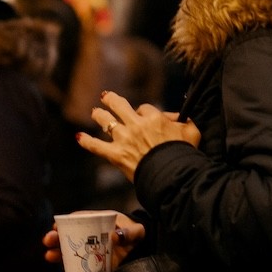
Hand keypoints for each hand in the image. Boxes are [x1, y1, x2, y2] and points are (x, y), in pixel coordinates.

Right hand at [43, 211, 144, 271]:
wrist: (144, 252)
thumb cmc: (138, 236)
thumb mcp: (137, 231)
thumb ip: (130, 232)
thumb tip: (114, 236)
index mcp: (99, 223)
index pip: (79, 220)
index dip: (66, 222)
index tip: (56, 226)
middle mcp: (91, 238)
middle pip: (70, 237)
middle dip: (56, 238)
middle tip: (48, 241)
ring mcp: (91, 253)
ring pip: (70, 254)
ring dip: (58, 255)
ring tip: (49, 256)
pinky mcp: (93, 268)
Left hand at [76, 90, 200, 181]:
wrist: (172, 174)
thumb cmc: (183, 154)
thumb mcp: (192, 133)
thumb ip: (186, 121)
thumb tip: (181, 118)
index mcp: (154, 117)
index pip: (144, 108)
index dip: (143, 112)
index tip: (143, 116)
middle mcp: (136, 124)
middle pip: (119, 105)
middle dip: (111, 100)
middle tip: (106, 97)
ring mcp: (124, 139)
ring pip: (106, 121)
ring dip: (98, 115)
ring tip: (94, 112)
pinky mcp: (116, 155)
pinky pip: (97, 146)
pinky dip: (87, 142)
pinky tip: (79, 137)